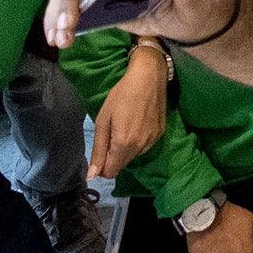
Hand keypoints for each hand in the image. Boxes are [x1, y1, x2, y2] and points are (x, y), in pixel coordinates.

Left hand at [85, 40, 167, 181]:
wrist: (149, 77)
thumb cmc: (121, 95)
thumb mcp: (103, 120)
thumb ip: (98, 149)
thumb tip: (92, 175)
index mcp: (124, 144)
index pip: (111, 172)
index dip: (101, 167)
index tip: (98, 154)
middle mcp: (140, 147)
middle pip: (122, 165)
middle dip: (112, 158)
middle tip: (109, 135)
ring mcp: (152, 141)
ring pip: (133, 156)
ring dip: (125, 149)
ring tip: (123, 126)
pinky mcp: (160, 134)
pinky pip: (144, 147)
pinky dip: (136, 141)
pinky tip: (136, 124)